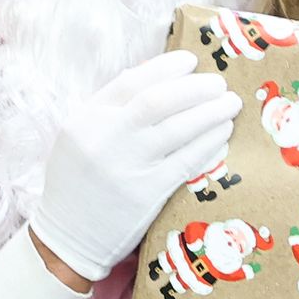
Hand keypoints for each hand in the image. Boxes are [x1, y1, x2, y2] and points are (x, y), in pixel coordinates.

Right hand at [29, 50, 237, 279]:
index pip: (132, 81)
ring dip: (211, 112)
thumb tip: (161, 81)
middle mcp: (105, 137)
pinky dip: (209, 143)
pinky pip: (187, 160)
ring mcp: (127, 165)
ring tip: (230, 105)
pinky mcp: (147, 193)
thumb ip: (110, 112)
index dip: (166, 67)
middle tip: (218, 84)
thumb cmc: (77, 184)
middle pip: (159, 99)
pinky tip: (222, 134)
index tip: (190, 61)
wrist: (68, 237)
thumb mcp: (78, 138)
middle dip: (195, 87)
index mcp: (86, 119)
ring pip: (178, 127)